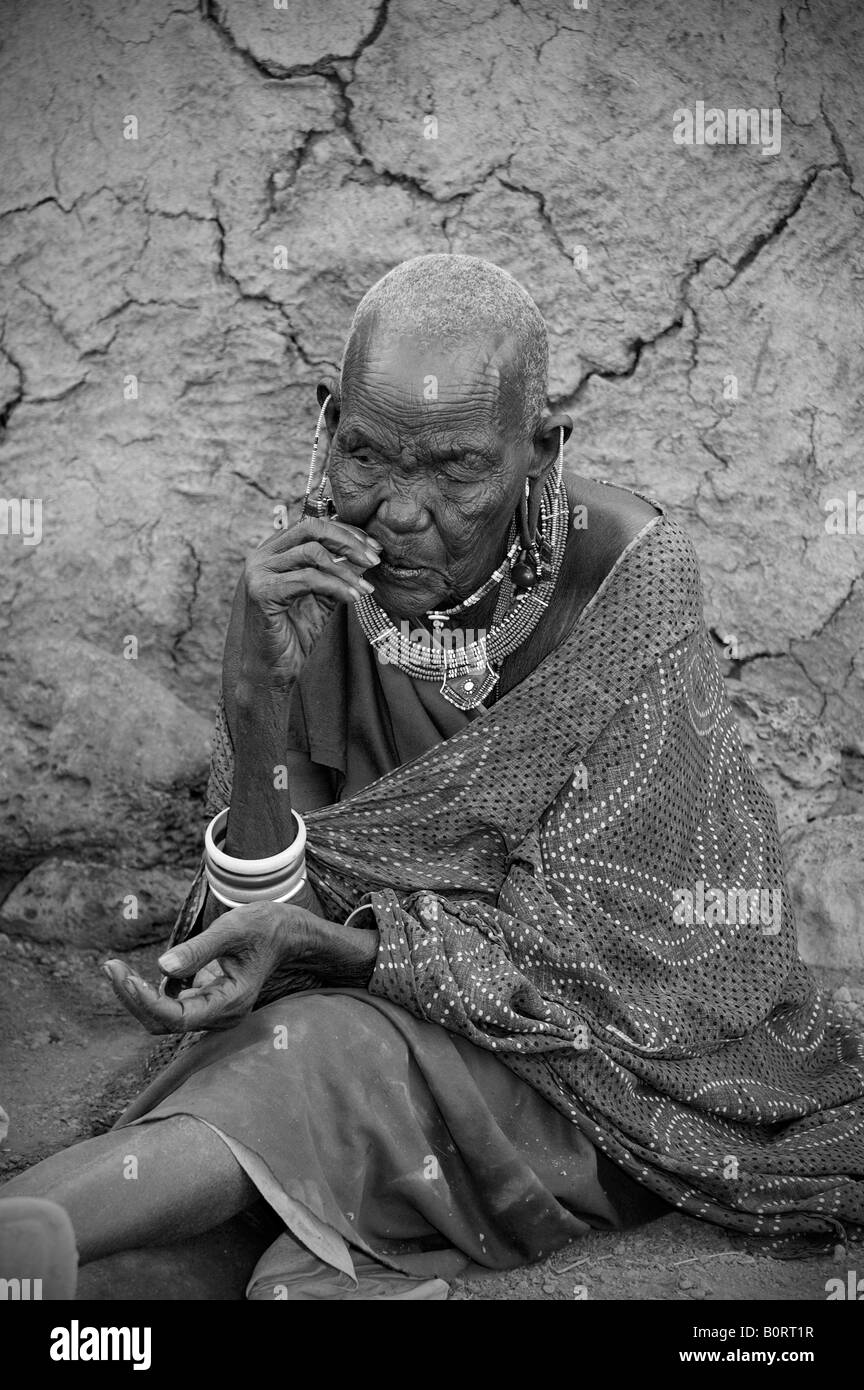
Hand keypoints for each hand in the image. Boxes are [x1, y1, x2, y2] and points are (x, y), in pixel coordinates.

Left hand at [101, 901, 309, 1034]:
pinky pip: (168, 1005)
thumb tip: (162, 967)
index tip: (124, 976)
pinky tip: (139, 972)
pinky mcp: (204, 1000)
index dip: (146, 1001)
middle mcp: (220, 1014)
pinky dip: (148, 991)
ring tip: (114, 967)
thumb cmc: (263, 928)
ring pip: (163, 1016)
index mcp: (229, 1003)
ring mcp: (212, 1010)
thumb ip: (199, 950)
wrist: (284, 932)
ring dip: (136, 996)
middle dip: (133, 998)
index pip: (177, 1017)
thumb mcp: (232, 930)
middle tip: (111, 967)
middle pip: (164, 1022)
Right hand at [240, 517, 381, 687]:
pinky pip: (309, 579)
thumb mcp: (323, 595)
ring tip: (367, 590)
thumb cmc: (296, 633)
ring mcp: (259, 572)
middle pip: (311, 528)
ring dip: (347, 570)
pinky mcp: (263, 592)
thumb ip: (337, 571)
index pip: (313, 524)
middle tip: (374, 560)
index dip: (347, 531)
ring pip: (313, 554)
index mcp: (274, 551)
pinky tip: (353, 598)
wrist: (272, 670)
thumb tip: (369, 552)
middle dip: (348, 541)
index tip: (374, 548)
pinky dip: (337, 586)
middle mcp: (262, 556)